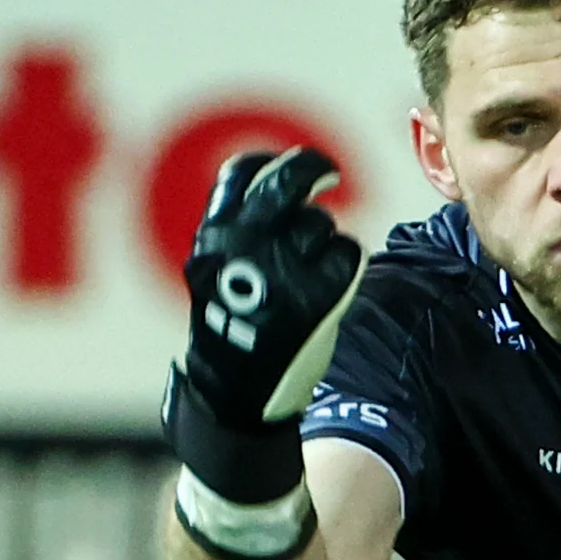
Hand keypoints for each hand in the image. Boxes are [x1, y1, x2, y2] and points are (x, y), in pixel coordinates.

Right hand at [162, 147, 365, 507]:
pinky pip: (347, 256)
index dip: (272, 163)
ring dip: (324, 240)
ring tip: (308, 272)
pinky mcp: (318, 296)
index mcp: (213, 238)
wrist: (238, 395)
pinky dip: (344, 266)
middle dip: (311, 169)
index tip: (290, 165)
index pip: (242, 175)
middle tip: (328, 173)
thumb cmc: (231, 333)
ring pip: (320, 225)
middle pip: (287, 184)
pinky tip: (330, 288)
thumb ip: (239, 229)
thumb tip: (274, 181)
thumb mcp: (216, 273)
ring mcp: (282, 270)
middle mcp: (244, 246)